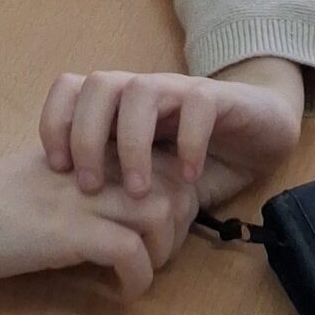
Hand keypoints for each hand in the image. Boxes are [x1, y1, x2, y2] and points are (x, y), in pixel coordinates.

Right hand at [0, 148, 196, 300]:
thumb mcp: (46, 181)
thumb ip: (83, 184)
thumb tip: (121, 209)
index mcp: (89, 151)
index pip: (160, 154)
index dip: (175, 192)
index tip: (162, 227)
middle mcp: (92, 166)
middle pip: (173, 179)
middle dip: (181, 222)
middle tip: (160, 254)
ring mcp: (80, 197)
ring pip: (160, 209)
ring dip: (165, 250)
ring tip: (144, 272)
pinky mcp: (64, 232)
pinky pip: (127, 250)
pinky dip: (137, 277)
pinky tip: (122, 293)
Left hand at [40, 62, 303, 204]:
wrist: (259, 129)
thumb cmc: (193, 157)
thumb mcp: (148, 176)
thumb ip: (114, 188)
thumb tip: (69, 230)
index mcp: (118, 105)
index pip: (69, 88)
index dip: (54, 121)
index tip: (55, 168)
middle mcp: (143, 91)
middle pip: (99, 85)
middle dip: (87, 135)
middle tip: (89, 186)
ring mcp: (179, 91)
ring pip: (142, 91)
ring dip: (133, 142)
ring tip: (138, 191)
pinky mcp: (218, 98)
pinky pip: (198, 105)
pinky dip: (189, 141)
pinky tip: (188, 177)